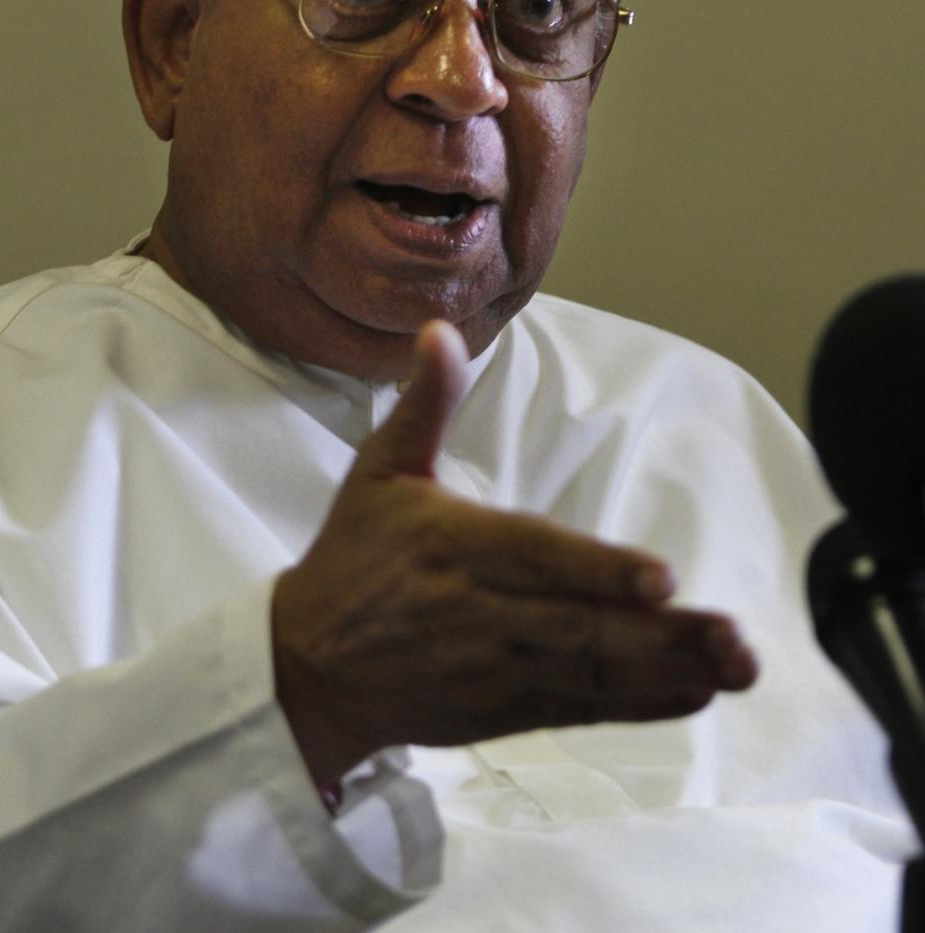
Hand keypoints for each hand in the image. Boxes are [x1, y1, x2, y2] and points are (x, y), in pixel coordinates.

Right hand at [271, 321, 757, 785]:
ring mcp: (491, 669)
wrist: (305, 668)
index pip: (532, 557)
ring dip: (665, 671)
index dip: (596, 571)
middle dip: (660, 635)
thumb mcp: (379, 471)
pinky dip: (636, 707)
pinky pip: (577, 710)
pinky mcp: (501, 709)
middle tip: (734, 637)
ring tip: (734, 667)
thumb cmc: (351, 559)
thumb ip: (426, 403)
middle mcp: (474, 613)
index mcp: (449, 546)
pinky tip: (692, 694)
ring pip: (588, 672)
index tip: (661, 580)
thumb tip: (440, 329)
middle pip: (577, 626)